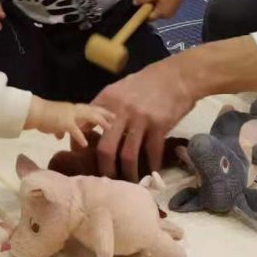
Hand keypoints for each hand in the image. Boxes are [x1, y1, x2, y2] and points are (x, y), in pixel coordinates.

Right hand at [26, 97, 114, 147]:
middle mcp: (74, 110)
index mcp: (73, 109)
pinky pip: (74, 129)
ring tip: (109, 128)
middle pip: (93, 110)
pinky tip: (84, 144)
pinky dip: (79, 136)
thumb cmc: (44, 116)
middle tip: (116, 119)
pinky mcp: (64, 122)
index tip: (111, 115)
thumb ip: (61, 128)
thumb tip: (60, 135)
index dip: (101, 111)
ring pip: (88, 116)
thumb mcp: (56, 122)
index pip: (90, 108)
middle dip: (105, 114)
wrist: (35, 112)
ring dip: (99, 121)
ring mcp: (70, 115)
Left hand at [92, 56, 195, 181]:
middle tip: (106, 179)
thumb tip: (89, 125)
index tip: (81, 155)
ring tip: (129, 182)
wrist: (177, 75)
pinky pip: (152, 152)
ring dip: (128, 173)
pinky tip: (152, 172)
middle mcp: (121, 110)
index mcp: (108, 99)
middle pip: (105, 148)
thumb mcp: (121, 89)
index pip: (86, 125)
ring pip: (127, 155)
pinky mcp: (159, 126)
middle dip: (104, 168)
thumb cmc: (147, 82)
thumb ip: (106, 106)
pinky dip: (152, 165)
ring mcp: (140, 119)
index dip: (79, 143)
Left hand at [134, 0, 188, 19]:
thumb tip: (134, 3)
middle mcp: (167, 15)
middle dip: (149, 8)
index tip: (139, 7)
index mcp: (162, 14)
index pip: (149, 18)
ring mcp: (172, 11)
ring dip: (154, 5)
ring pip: (159, 10)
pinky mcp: (174, 7)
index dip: (143, 13)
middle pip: (154, 14)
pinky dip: (160, 3)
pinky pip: (164, 7)